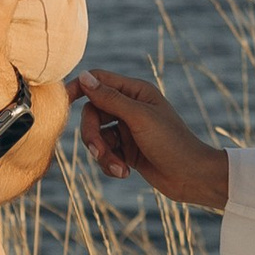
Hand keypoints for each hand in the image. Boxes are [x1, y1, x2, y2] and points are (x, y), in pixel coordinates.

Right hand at [72, 65, 230, 210]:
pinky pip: (105, 153)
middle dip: (91, 135)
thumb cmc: (172, 143)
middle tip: (98, 152)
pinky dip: (110, 164)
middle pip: (91, 113)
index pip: (98, 81)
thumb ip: (110, 99)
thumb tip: (84, 77)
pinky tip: (124, 173)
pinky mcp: (127, 150)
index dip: (78, 88)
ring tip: (119, 168)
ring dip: (103, 155)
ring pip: (96, 136)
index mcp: (135, 92)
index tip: (62, 103)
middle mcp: (130, 107)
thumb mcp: (139, 118)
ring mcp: (127, 129)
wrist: (192, 177)